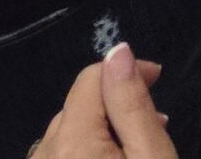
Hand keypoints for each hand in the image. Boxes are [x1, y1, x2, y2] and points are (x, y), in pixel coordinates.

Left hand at [32, 44, 174, 158]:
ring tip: (135, 145)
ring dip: (102, 127)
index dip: (126, 70)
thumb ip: (132, 105)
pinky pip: (60, 152)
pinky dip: (85, 150)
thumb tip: (119, 52)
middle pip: (80, 105)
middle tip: (154, 120)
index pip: (91, 79)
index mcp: (71, 142)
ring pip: (70, 129)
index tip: (156, 78)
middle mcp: (44, 153)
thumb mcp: (151, 155)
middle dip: (116, 103)